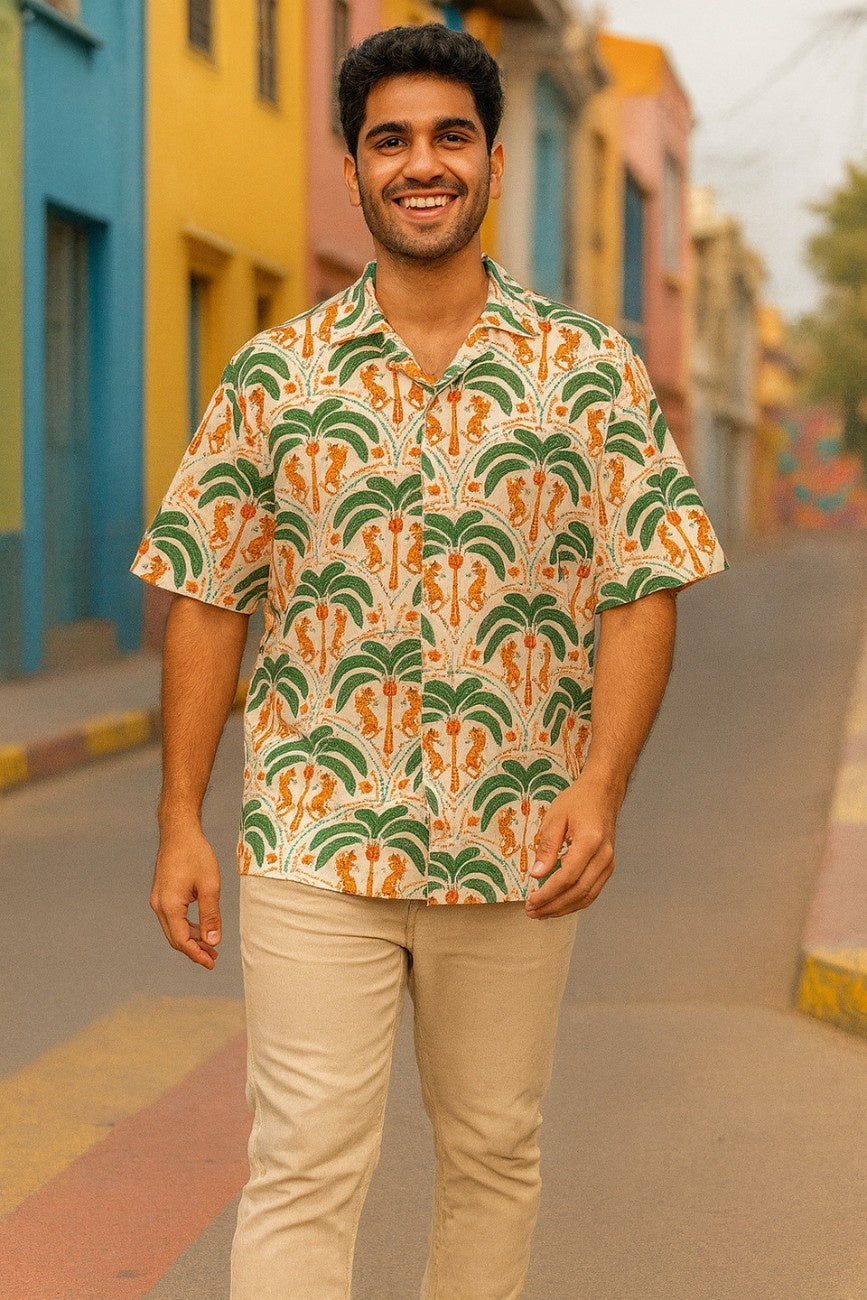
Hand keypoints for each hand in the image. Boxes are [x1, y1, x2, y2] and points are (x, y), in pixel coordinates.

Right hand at [150, 824, 221, 968]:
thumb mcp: (209, 885)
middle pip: (175, 938)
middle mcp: (159, 905)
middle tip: (214, 957)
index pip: (182, 940)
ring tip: (211, 946)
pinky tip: (201, 928)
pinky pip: (172, 918)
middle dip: (194, 950)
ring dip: (191, 939)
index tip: (212, 963)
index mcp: (169, 906)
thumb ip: (211, 915)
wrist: (178, 832)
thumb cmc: (195, 854)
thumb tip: (213, 941)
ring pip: (173, 929)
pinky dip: (186, 926)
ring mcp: (158, 900)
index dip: (197, 955)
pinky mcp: (162, 894)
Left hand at [524, 775, 622, 918]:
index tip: (531, 901)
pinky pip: (592, 891)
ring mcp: (608, 863)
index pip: (568, 877)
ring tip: (542, 913)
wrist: (602, 793)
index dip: (548, 893)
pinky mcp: (607, 866)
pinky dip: (575, 902)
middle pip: (579, 892)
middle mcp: (603, 856)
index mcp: (590, 841)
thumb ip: (547, 846)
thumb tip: (537, 874)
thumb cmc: (578, 801)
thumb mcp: (555, 817)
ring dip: (564, 908)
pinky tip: (558, 904)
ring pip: (587, 896)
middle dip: (554, 906)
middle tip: (532, 912)